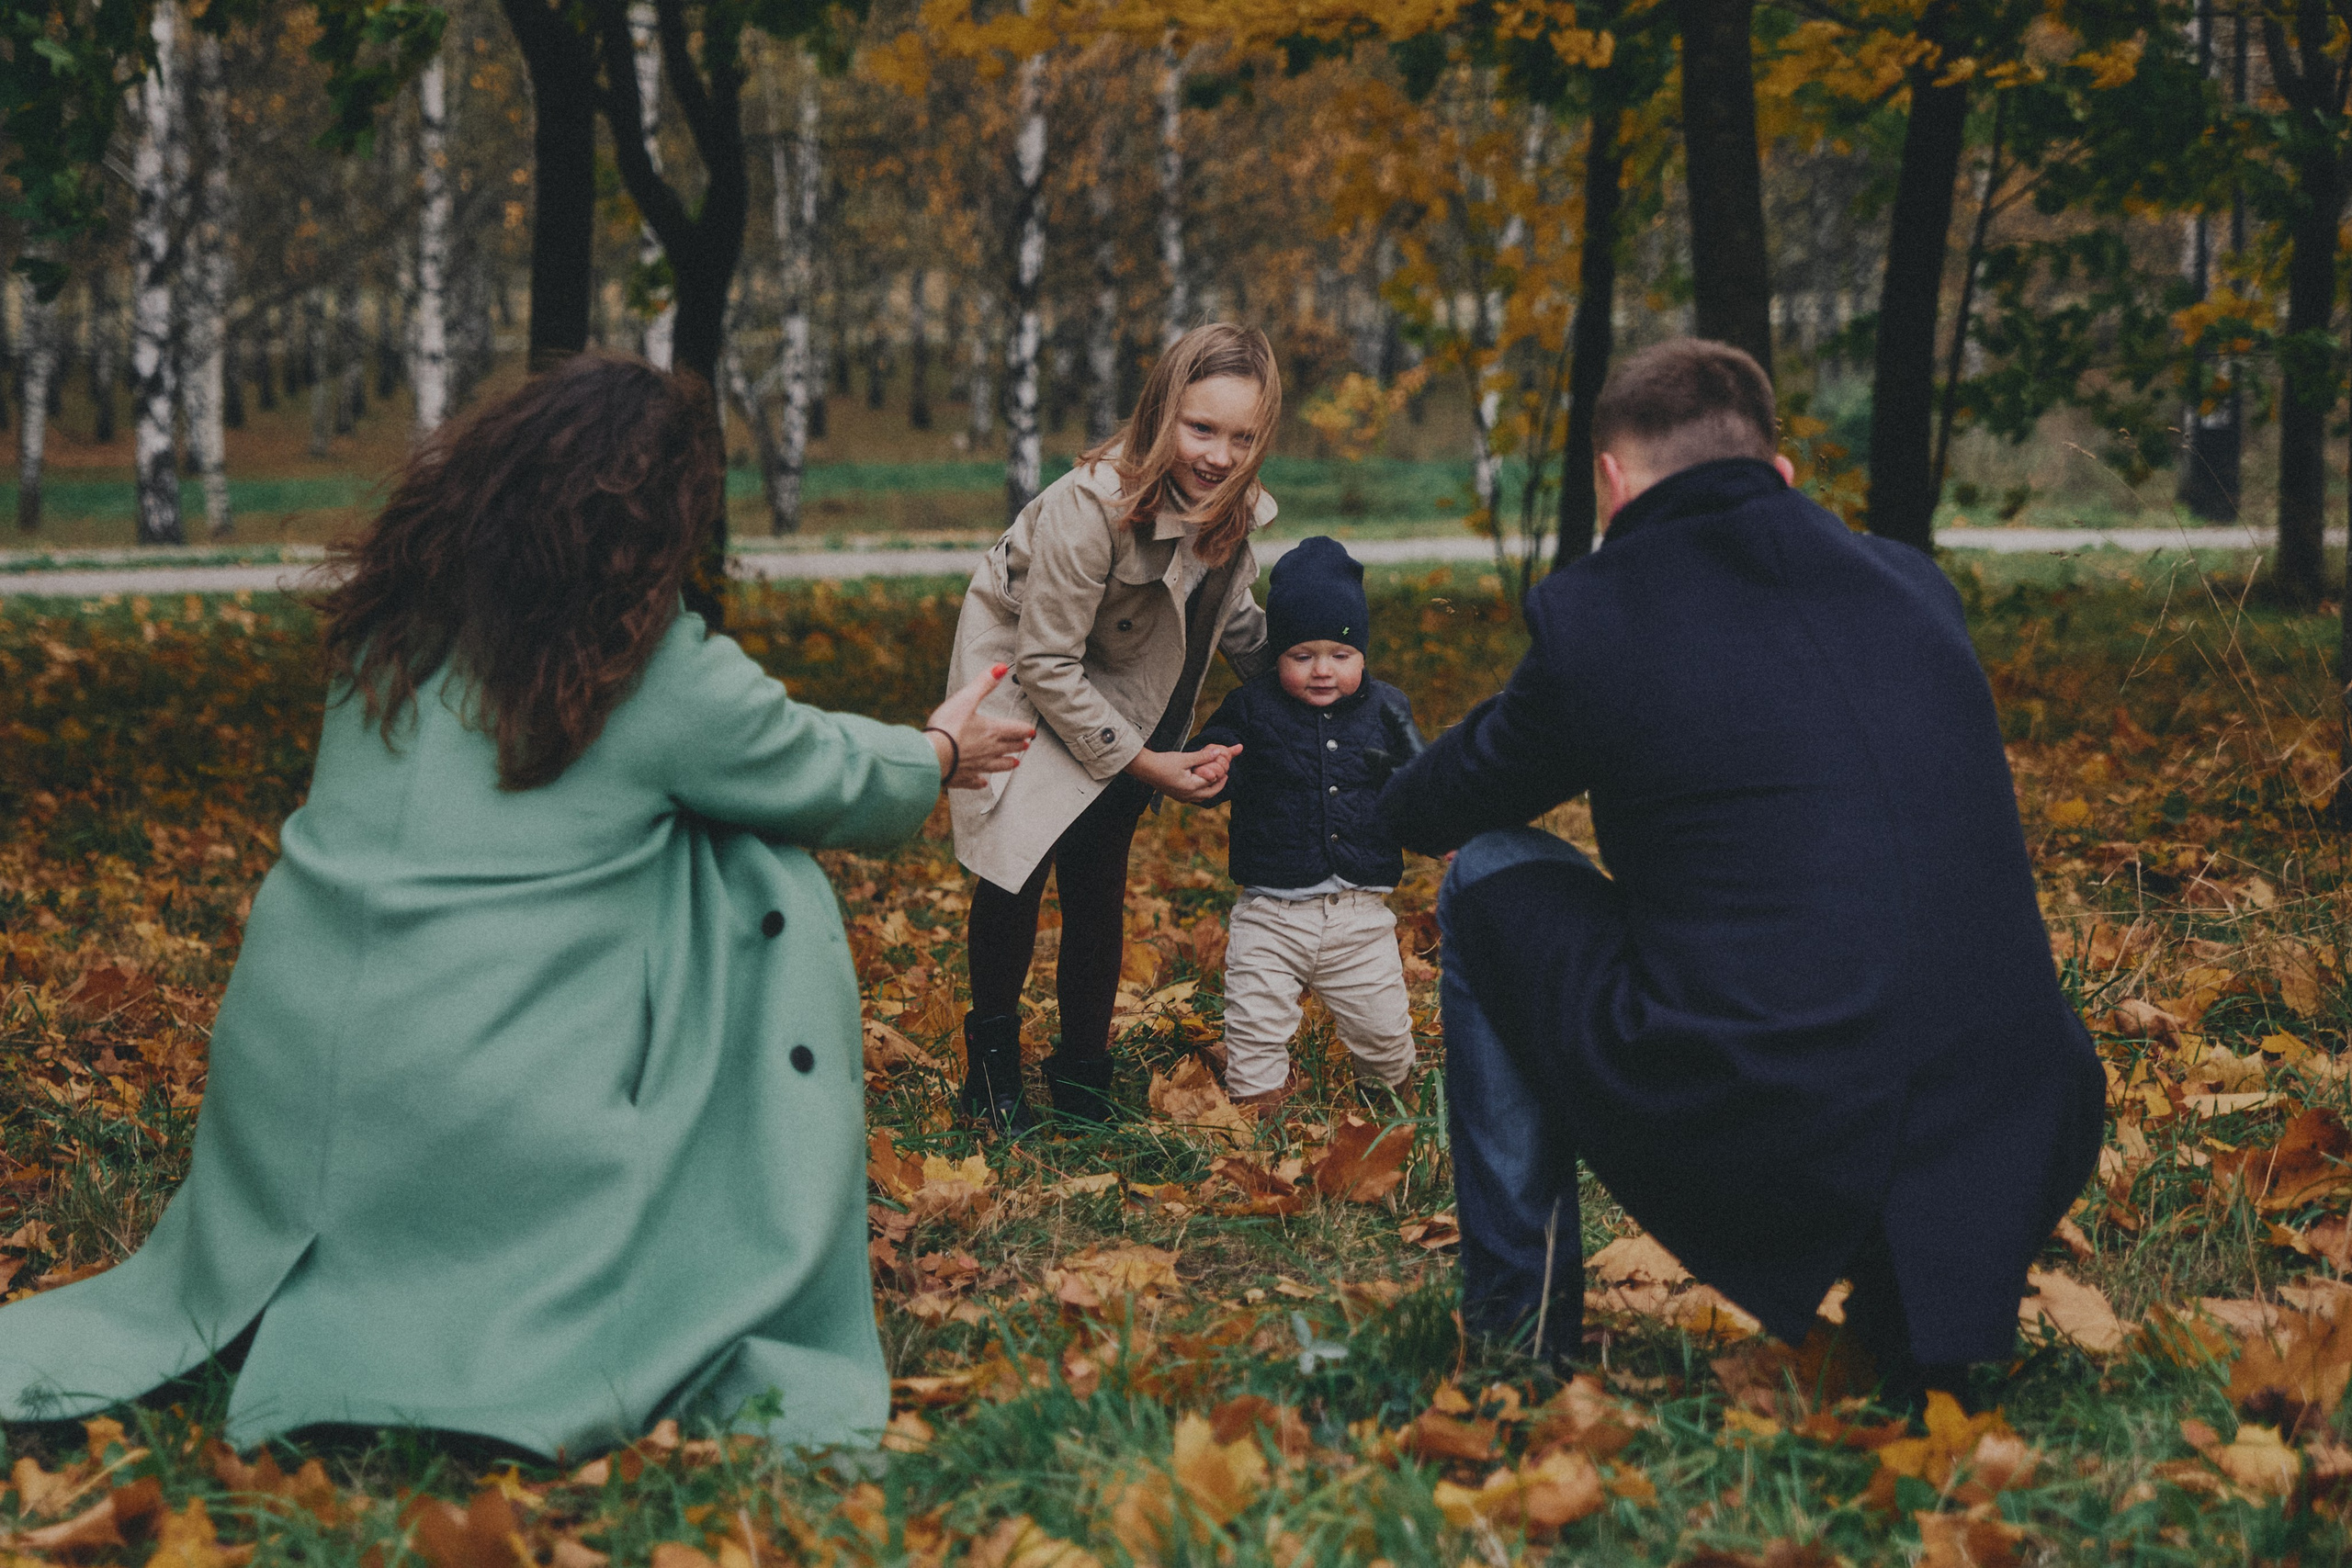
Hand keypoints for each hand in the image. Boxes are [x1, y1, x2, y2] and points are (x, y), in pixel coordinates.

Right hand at [927, 664, 1033, 789]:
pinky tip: (983, 782)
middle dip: (1018, 745)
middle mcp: (988, 750)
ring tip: (1015, 763)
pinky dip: (981, 781)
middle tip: (1026, 745)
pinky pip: (975, 780)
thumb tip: (1001, 667)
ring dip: (1007, 763)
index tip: (1031, 731)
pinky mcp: (963, 777)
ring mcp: (977, 766)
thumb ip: (984, 683)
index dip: (1025, 729)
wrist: (931, 756)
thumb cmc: (948, 726)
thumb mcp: (966, 699)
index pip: (1015, 730)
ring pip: (997, 765)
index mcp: (992, 731)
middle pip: (1008, 747)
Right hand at [1125, 743, 1240, 804]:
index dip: (1221, 774)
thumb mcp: (1184, 758)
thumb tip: (1219, 753)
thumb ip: (1202, 756)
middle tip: (1225, 775)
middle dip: (1219, 785)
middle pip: (1210, 794)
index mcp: (1191, 787)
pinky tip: (1200, 783)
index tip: (1226, 766)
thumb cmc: (1163, 762)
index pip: (1212, 782)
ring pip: (1202, 797)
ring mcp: (1181, 797)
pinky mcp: (1176, 796)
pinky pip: (1194, 797)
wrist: (1144, 768)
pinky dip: (1201, 791)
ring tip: (1214, 778)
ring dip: (1210, 789)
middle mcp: (1187, 796)